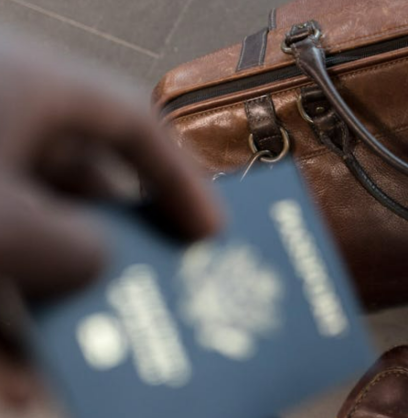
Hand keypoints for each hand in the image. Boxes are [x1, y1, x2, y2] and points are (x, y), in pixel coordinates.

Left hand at [0, 37, 221, 298]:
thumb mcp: (5, 226)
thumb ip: (74, 250)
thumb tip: (93, 262)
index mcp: (34, 80)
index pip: (136, 122)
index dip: (182, 177)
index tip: (210, 229)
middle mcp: (7, 96)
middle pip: (89, 158)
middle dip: (124, 220)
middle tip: (154, 264)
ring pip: (38, 187)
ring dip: (66, 241)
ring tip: (88, 290)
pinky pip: (4, 201)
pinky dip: (21, 243)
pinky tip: (22, 290)